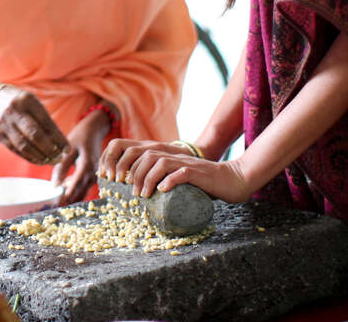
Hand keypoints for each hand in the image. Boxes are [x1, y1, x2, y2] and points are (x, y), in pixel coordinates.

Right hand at [0, 84, 68, 164]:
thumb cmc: (19, 102)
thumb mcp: (32, 103)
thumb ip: (45, 120)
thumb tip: (61, 144)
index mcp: (27, 100)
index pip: (46, 123)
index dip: (58, 138)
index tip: (68, 149)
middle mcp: (14, 110)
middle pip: (35, 135)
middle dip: (50, 150)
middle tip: (60, 158)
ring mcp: (3, 122)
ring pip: (24, 146)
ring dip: (40, 157)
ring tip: (50, 162)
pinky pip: (15, 149)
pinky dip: (29, 157)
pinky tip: (38, 160)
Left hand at [49, 109, 109, 205]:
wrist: (94, 130)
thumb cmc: (80, 137)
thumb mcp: (68, 149)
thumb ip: (62, 167)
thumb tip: (54, 185)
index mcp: (86, 166)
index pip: (75, 186)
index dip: (65, 196)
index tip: (56, 204)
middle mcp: (93, 174)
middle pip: (79, 193)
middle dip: (66, 201)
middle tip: (53, 207)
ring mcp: (94, 176)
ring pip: (81, 192)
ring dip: (69, 196)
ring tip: (55, 200)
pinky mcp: (93, 176)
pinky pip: (83, 187)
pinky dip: (73, 190)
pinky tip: (62, 187)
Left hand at [98, 138, 253, 202]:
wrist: (233, 179)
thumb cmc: (205, 184)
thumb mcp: (179, 178)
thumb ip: (163, 179)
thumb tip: (138, 194)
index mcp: (168, 157)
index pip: (139, 151)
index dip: (123, 162)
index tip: (115, 180)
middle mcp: (175, 157)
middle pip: (147, 155)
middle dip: (133, 173)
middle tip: (130, 193)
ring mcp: (187, 164)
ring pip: (160, 162)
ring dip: (147, 178)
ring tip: (143, 195)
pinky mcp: (199, 173)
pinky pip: (182, 173)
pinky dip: (170, 181)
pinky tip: (162, 190)